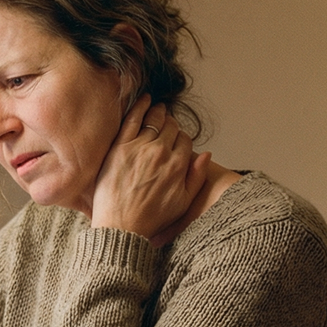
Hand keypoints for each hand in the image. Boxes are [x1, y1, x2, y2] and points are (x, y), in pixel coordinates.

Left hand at [91, 97, 209, 244]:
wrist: (121, 226)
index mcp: (178, 166)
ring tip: (158, 108)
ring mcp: (139, 148)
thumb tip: (206, 154)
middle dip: (171, 123)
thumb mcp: (183, 203)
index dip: (182, 138)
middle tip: (167, 121)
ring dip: (158, 112)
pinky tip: (144, 100)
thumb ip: (197, 177)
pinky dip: (140, 106)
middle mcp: (161, 153)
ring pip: (154, 121)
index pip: (185, 140)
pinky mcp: (119, 147)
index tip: (176, 139)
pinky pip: (132, 119)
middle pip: (170, 128)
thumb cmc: (151, 219)